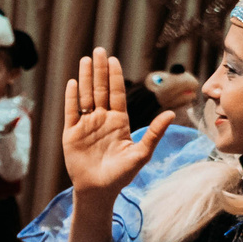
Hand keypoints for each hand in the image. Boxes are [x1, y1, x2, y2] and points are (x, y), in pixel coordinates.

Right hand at [60, 47, 173, 198]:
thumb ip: (154, 133)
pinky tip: (73, 82)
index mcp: (119, 121)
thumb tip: (172, 113)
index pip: (116, 93)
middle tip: (99, 51)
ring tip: (85, 60)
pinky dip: (71, 97)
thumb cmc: (121, 175)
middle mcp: (102, 119)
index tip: (114, 60)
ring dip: (85, 78)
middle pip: (99, 90)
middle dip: (99, 70)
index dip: (115, 76)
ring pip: (85, 96)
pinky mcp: (71, 134)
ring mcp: (86, 125)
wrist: (98, 190)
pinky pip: (71, 111)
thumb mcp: (141, 153)